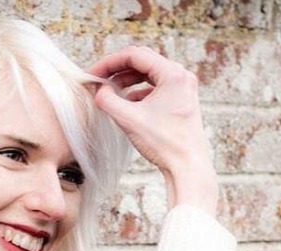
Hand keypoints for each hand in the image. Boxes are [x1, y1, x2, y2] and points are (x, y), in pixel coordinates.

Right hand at [89, 46, 217, 215]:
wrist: (187, 166)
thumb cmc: (164, 143)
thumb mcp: (128, 119)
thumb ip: (108, 100)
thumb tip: (99, 91)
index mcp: (172, 74)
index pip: (134, 55)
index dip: (109, 62)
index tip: (93, 74)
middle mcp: (181, 76)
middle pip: (143, 61)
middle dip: (117, 69)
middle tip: (99, 79)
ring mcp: (183, 88)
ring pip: (149, 74)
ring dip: (127, 80)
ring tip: (110, 91)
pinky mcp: (182, 101)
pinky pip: (156, 87)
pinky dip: (139, 91)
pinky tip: (126, 103)